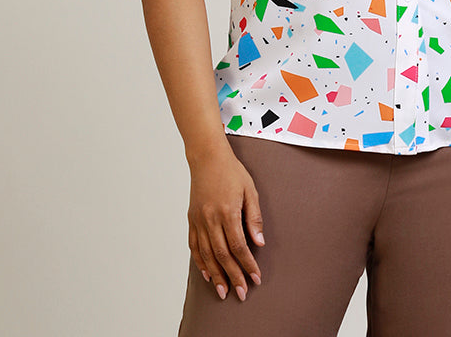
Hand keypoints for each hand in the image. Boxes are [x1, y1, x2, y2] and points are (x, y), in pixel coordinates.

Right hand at [187, 144, 264, 301]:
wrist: (207, 157)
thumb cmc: (231, 171)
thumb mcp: (250, 190)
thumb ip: (254, 217)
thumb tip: (259, 242)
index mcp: (227, 211)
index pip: (238, 246)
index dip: (247, 264)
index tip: (256, 277)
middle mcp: (210, 219)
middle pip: (222, 255)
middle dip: (233, 276)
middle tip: (242, 293)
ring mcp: (199, 220)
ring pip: (207, 255)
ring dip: (216, 275)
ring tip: (223, 291)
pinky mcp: (192, 219)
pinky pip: (195, 246)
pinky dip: (200, 262)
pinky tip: (207, 274)